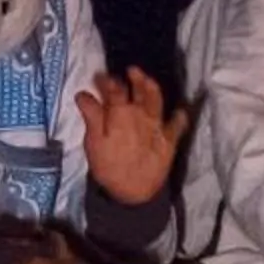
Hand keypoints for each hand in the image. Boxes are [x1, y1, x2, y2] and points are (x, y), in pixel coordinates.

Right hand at [78, 67, 189, 205]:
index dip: (106, 80)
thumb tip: (83, 93)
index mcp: (120, 113)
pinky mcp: (169, 139)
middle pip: (138, 89)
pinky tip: (179, 111)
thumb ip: (91, 116)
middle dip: (133, 77)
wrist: (133, 192)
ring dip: (152, 86)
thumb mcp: (93, 142)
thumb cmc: (109, 168)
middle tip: (130, 70)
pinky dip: (179, 116)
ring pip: (157, 99)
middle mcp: (141, 114)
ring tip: (148, 80)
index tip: (99, 76)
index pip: (113, 89)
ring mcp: (158, 125)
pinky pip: (177, 124)